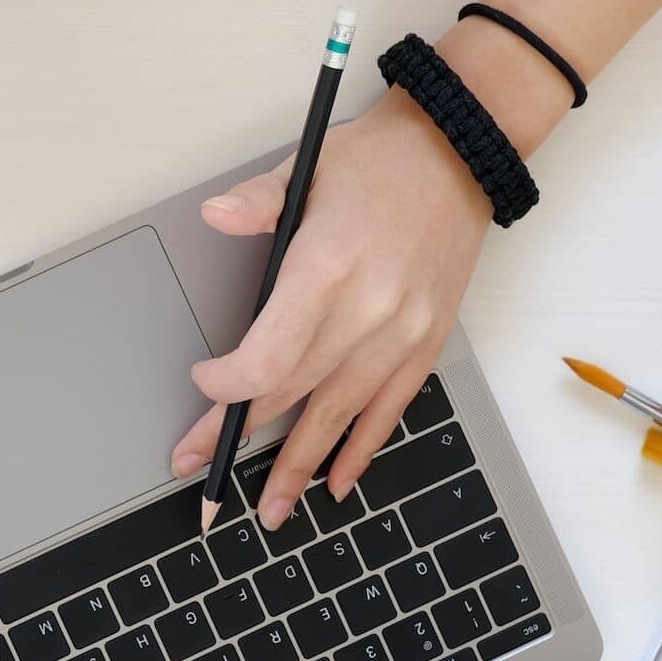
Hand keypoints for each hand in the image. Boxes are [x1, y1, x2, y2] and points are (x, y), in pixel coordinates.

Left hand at [169, 87, 491, 526]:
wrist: (459, 152)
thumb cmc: (377, 161)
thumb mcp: (305, 167)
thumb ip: (256, 204)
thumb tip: (214, 216)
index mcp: (328, 267)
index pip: (267, 356)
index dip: (228, 388)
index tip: (205, 388)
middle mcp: (368, 309)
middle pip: (292, 392)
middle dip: (240, 438)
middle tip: (202, 473)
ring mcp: (402, 332)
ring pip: (338, 415)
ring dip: (299, 467)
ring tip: (270, 508)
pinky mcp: (427, 342)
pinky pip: (390, 410)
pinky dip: (360, 449)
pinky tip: (335, 482)